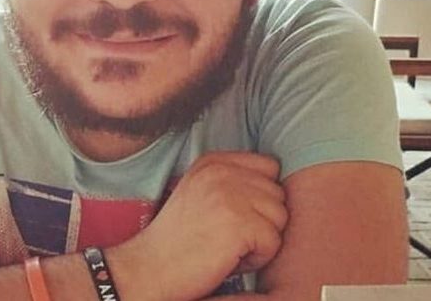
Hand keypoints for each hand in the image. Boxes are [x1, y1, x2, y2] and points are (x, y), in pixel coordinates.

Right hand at [110, 152, 287, 300]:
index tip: (238, 215)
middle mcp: (223, 172)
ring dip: (261, 240)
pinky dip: (257, 259)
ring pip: (280, 218)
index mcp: (214, 161)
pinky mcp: (240, 223)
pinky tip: (230, 260)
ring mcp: (232, 195)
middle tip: (229, 236)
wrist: (149, 267)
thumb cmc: (177, 238)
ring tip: (229, 247)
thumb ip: (231, 179)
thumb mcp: (199, 191)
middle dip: (262, 221)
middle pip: (278, 194)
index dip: (261, 196)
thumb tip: (276, 185)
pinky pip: (274, 243)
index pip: (269, 167)